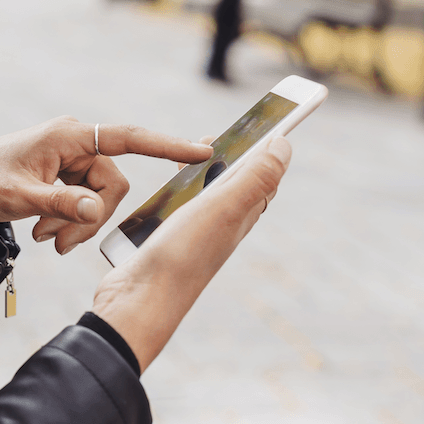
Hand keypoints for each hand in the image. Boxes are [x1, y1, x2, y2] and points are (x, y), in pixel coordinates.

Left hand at [0, 116, 212, 253]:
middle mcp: (73, 141)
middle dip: (90, 218)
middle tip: (57, 244)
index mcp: (66, 134)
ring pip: (99, 199)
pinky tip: (44, 234)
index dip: (166, 146)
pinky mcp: (63, 177)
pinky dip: (69, 223)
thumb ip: (61, 204)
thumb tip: (95, 210)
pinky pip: (85, 203)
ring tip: (45, 240)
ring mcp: (69, 160)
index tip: (201, 151)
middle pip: (113, 184)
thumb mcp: (19, 198)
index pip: (127, 138)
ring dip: (77, 225)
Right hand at [92, 137, 291, 371]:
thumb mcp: (222, 209)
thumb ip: (254, 178)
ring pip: (204, 199)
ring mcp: (193, 237)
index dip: (265, 148)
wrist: (139, 302)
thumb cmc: (182, 256)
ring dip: (200, 177)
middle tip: (211, 139)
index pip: (264, 176)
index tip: (261, 121)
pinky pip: (176, 214)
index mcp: (241, 216)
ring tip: (185, 161)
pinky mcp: (166, 243)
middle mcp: (222, 227)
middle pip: (235, 185)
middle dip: (230, 158)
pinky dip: (173, 198)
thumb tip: (285, 145)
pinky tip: (159, 197)